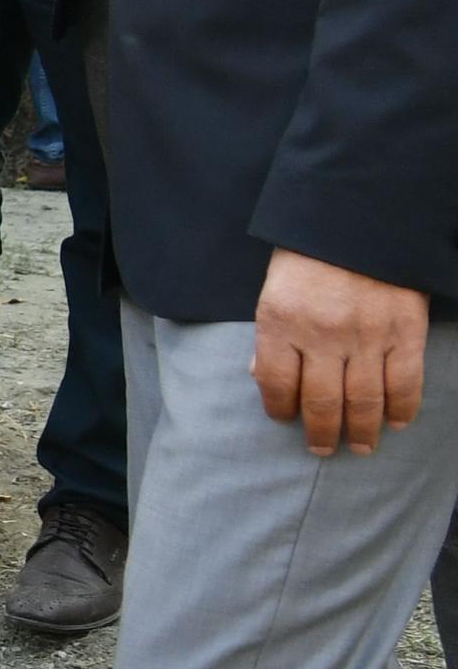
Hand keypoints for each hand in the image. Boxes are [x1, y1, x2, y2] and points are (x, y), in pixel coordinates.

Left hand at [255, 249, 431, 456]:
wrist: (360, 219)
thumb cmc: (309, 255)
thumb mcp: (273, 289)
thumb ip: (269, 335)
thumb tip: (262, 378)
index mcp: (280, 322)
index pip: (275, 383)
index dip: (279, 409)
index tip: (285, 420)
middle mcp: (322, 335)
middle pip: (321, 401)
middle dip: (321, 432)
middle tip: (322, 449)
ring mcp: (367, 336)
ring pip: (364, 400)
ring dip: (362, 430)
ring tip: (360, 446)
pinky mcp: (405, 332)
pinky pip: (405, 381)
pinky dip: (402, 408)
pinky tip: (396, 422)